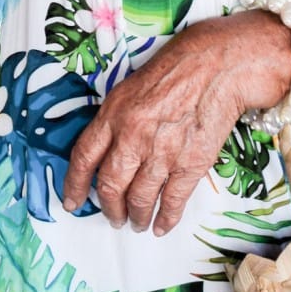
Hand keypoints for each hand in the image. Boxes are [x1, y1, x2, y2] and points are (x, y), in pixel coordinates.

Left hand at [61, 12, 290, 235]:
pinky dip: (165, 218)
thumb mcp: (131, 86)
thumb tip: (107, 149)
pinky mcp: (191, 163)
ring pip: (139, 199)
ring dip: (136, 217)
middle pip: (110, 185)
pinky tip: (161, 226)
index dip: (74, 184)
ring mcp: (162, 152)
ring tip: (136, 223)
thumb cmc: (176, 68)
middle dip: (109, 209)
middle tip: (113, 218)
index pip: (84, 157)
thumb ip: (116, 118)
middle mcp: (133, 136)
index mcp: (114, 114)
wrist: (218, 66)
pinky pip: (173, 200)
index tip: (72, 201)